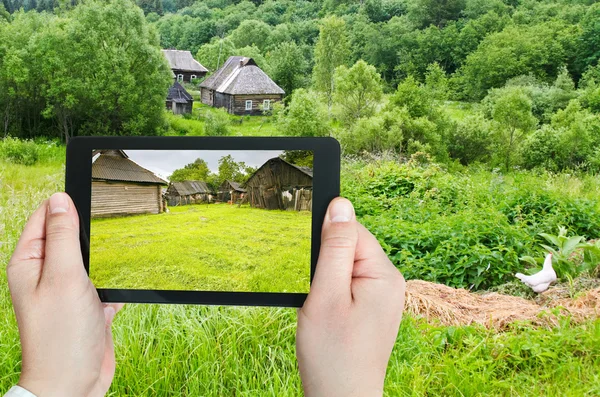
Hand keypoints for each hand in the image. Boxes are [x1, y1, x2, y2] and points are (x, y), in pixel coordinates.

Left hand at [7, 193, 122, 396]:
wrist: (74, 383)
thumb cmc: (60, 335)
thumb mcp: (62, 277)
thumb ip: (62, 236)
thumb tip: (60, 199)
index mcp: (29, 263)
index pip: (44, 218)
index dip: (64, 204)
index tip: (90, 194)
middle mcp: (46, 274)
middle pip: (69, 236)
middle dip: (90, 230)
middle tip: (111, 224)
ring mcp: (68, 289)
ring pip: (90, 258)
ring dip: (106, 255)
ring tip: (120, 251)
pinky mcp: (89, 304)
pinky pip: (105, 280)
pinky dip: (116, 279)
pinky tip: (124, 281)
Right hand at [297, 198, 405, 396]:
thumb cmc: (332, 353)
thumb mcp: (327, 294)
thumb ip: (335, 247)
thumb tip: (341, 204)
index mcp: (385, 275)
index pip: (354, 232)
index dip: (328, 244)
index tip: (316, 269)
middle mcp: (391, 283)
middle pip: (352, 248)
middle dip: (328, 266)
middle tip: (321, 299)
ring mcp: (385, 298)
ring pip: (348, 268)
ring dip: (330, 282)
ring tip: (326, 313)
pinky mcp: (375, 310)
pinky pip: (351, 286)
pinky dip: (334, 295)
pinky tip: (331, 318)